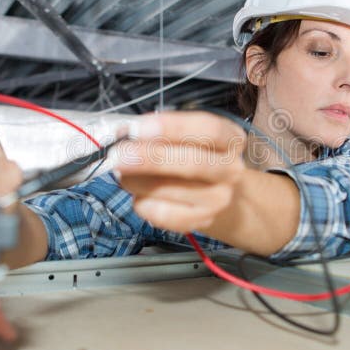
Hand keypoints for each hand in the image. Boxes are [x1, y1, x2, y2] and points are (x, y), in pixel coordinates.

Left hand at [112, 112, 246, 232]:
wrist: (217, 194)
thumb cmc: (194, 156)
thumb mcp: (187, 136)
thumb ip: (162, 132)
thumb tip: (125, 134)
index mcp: (231, 139)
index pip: (209, 129)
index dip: (173, 127)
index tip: (139, 128)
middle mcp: (231, 169)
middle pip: (193, 163)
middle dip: (151, 158)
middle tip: (118, 155)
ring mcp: (218, 199)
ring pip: (172, 190)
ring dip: (137, 181)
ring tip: (122, 173)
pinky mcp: (201, 221)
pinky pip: (164, 215)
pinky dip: (143, 203)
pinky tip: (139, 194)